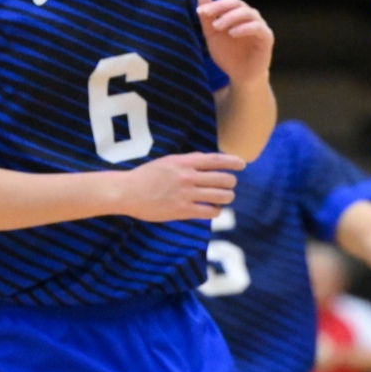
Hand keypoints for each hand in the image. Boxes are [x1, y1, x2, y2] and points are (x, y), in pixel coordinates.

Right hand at [116, 152, 241, 221]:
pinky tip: (214, 210)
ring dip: (227, 197)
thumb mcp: (169, 161)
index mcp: (185, 162)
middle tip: (230, 186)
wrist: (128, 191)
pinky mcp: (182, 210)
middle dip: (231, 183)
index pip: (216, 160)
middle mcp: (188, 177)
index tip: (242, 164)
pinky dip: (216, 210)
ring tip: (225, 198)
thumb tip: (207, 161)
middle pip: (223, 179)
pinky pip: (209, 211)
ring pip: (220, 196)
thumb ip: (188, 161)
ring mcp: (186, 194)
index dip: (232, 162)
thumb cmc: (147, 176)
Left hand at [197, 0, 272, 82]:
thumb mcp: (213, 36)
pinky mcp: (266, 37)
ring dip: (231, 17)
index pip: (228, 2)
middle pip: (237, 3)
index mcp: (238, 14)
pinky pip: (258, 28)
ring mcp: (260, 26)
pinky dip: (245, 28)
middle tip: (207, 14)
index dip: (215, 4)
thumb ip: (207, 18)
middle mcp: (250, 16)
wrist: (241, 76)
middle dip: (221, 7)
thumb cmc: (228, 54)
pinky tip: (232, 33)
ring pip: (248, 13)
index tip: (200, 11)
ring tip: (217, 26)